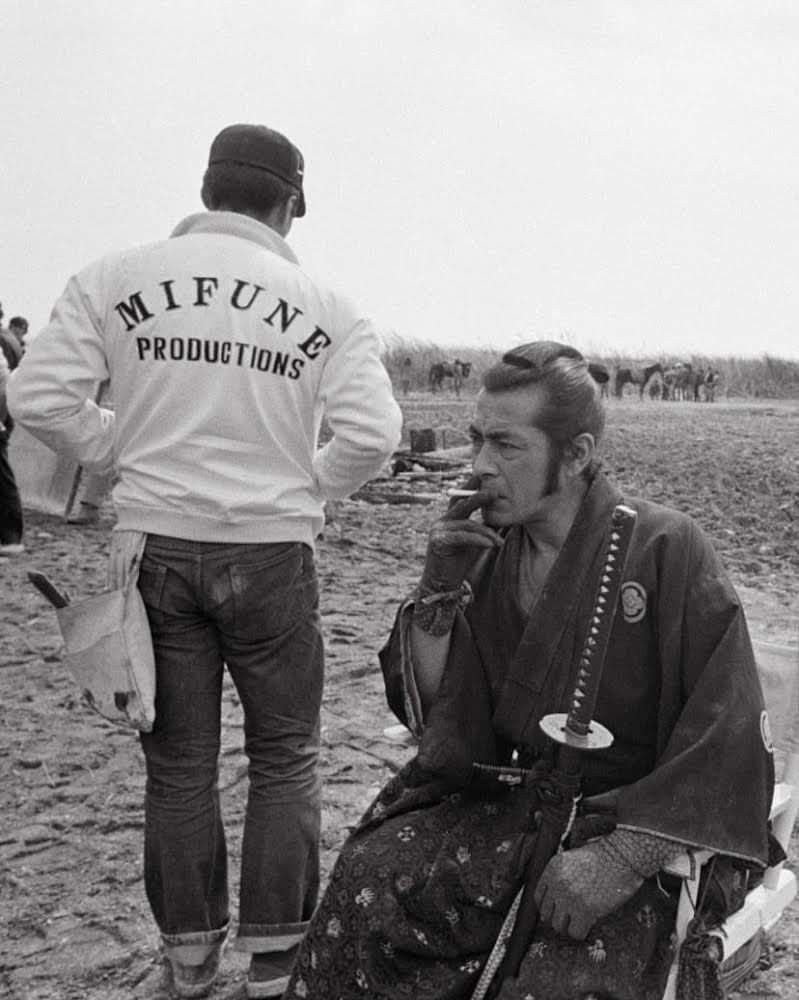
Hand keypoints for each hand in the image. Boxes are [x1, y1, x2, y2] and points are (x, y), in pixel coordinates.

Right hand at [418, 480, 502, 594]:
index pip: (460, 499)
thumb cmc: (458, 564)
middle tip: (495, 492)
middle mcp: (441, 521)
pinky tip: (492, 545)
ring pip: (467, 524)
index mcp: (449, 519)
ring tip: (500, 542)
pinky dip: (479, 540)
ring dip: (487, 533)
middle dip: (478, 496)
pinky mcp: (438, 542)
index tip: (484, 477)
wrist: (441, 586)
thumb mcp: (473, 542)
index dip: (471, 487)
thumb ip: (482, 528)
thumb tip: (502, 517)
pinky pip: (463, 537)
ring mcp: (438, 530)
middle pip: (461, 503)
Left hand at [534, 840, 643, 939]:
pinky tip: (589, 923)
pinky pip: (575, 932)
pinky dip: (582, 932)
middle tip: (571, 917)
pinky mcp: (585, 909)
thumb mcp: (573, 858)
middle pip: (547, 914)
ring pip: (559, 926)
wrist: (622, 855)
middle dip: (559, 917)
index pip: (538, 897)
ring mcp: (570, 897)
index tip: (556, 910)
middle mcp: (557, 883)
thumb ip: (561, 875)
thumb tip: (556, 897)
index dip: (548, 907)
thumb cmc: (603, 855)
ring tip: (581, 920)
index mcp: (553, 868)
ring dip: (570, 926)